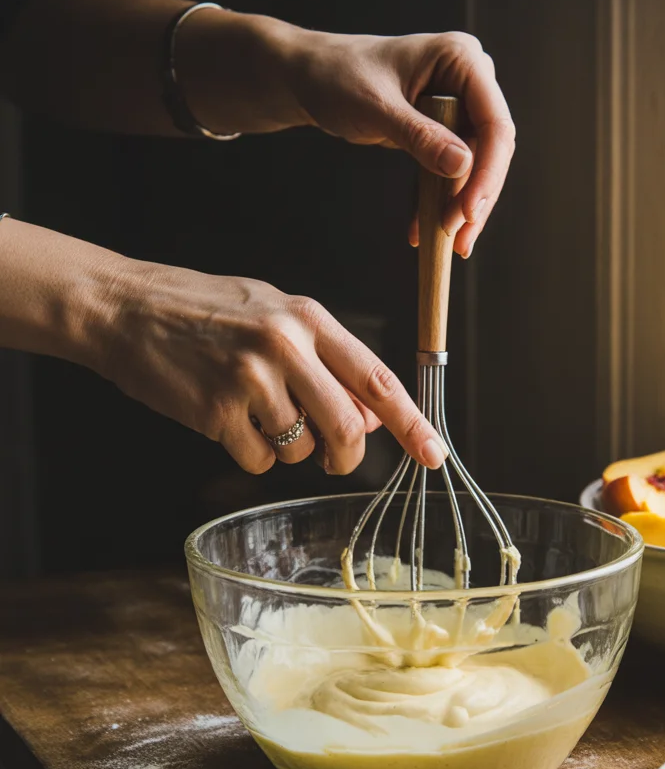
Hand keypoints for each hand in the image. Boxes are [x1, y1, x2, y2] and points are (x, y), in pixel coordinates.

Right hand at [102, 261, 446, 474]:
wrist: (125, 308)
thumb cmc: (206, 311)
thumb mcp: (274, 316)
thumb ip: (326, 362)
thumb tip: (373, 418)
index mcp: (308, 318)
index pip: (377, 378)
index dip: (412, 423)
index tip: (434, 453)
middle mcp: (284, 345)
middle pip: (348, 428)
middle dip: (348, 456)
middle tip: (336, 459)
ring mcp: (249, 378)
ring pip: (301, 449)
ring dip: (289, 449)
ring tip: (256, 414)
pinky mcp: (215, 410)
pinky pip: (258, 460)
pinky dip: (252, 454)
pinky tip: (227, 422)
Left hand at [283, 30, 515, 257]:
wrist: (312, 77)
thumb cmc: (338, 76)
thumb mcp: (377, 107)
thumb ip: (419, 135)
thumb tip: (462, 166)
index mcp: (461, 59)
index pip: (494, 122)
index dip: (487, 171)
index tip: (468, 211)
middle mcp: (469, 80)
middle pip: (491, 149)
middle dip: (476, 197)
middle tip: (460, 239)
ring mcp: (458, 106)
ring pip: (475, 167)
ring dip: (460, 207)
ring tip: (448, 242)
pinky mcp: (443, 130)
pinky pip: (450, 172)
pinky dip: (438, 201)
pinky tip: (422, 229)